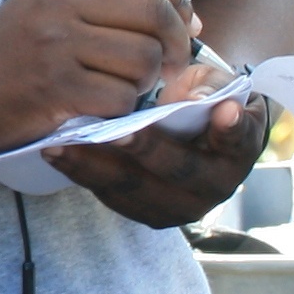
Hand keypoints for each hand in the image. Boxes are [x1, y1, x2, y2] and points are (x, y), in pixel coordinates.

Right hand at [0, 0, 196, 155]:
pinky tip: (97, 106)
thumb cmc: (12, 52)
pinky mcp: (55, 86)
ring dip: (144, 83)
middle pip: (157, 14)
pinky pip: (123, 98)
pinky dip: (121, 110)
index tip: (175, 23)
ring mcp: (56, 43)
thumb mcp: (51, 6)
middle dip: (174, 47)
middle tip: (163, 68)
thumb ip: (111, 3)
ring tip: (119, 87)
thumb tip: (191, 20)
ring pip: (145, 59)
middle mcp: (60, 1)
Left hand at [51, 87, 270, 228]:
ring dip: (96, 167)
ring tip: (61, 145)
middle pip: (176, 171)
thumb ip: (209, 86)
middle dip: (143, 151)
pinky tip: (55, 153)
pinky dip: (83, 174)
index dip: (231, 129)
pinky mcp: (146, 211)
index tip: (224, 111)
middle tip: (113, 132)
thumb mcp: (212, 82)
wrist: (190, 127)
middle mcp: (213, 187)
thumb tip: (204, 99)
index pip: (237, 140)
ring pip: (135, 190)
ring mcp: (178, 205)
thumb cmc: (202, 96)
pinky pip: (111, 196)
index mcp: (238, 150)